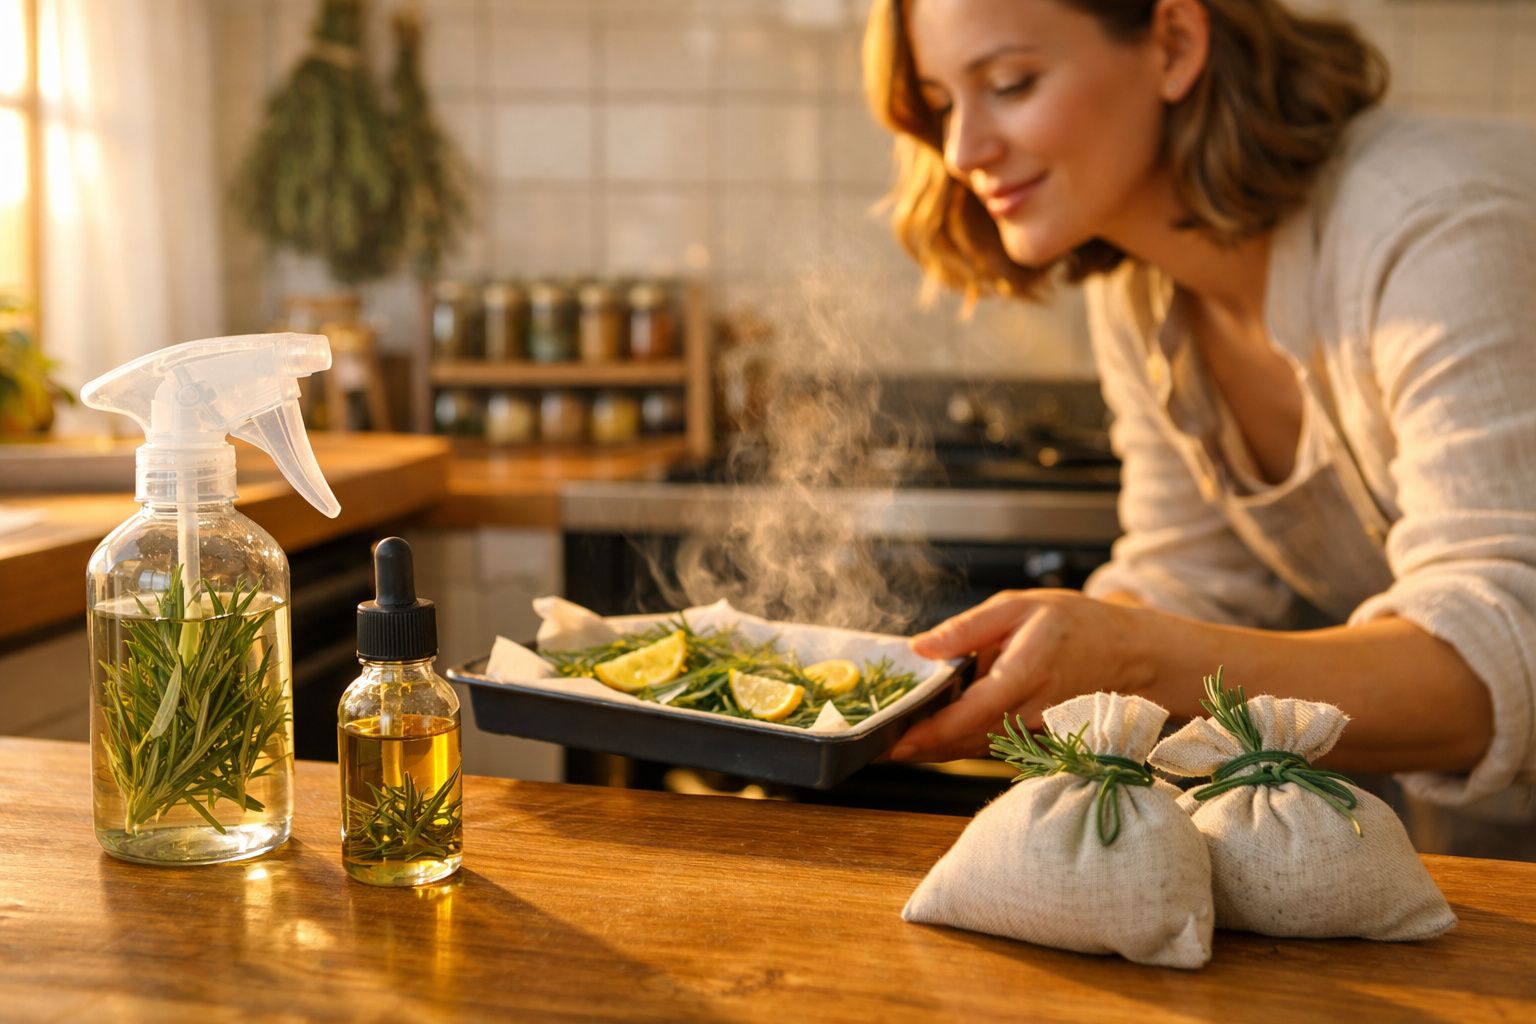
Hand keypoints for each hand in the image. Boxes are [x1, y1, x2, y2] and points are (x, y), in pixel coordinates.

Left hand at [888, 589, 1148, 762]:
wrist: (1128, 653)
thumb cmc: (1075, 624)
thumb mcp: (1017, 606)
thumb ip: (966, 630)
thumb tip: (919, 647)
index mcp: (1027, 671)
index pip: (973, 712)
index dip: (933, 731)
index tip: (895, 740)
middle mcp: (1032, 710)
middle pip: (967, 739)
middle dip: (919, 746)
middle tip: (872, 744)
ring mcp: (1036, 731)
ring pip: (974, 747)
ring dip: (932, 749)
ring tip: (889, 741)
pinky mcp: (1034, 738)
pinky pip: (988, 744)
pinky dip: (955, 743)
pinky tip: (927, 735)